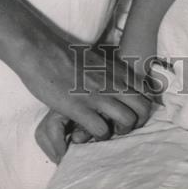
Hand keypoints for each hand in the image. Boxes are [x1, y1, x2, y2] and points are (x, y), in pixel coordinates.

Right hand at [41, 48, 158, 154]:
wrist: (40, 52)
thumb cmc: (64, 54)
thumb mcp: (96, 58)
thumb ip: (110, 71)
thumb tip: (119, 81)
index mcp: (116, 69)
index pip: (146, 90)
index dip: (143, 105)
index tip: (132, 112)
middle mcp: (112, 82)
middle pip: (144, 107)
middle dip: (138, 122)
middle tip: (122, 126)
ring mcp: (97, 95)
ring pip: (127, 120)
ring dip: (119, 131)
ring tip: (106, 131)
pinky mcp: (79, 108)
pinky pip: (102, 130)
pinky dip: (98, 137)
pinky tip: (88, 132)